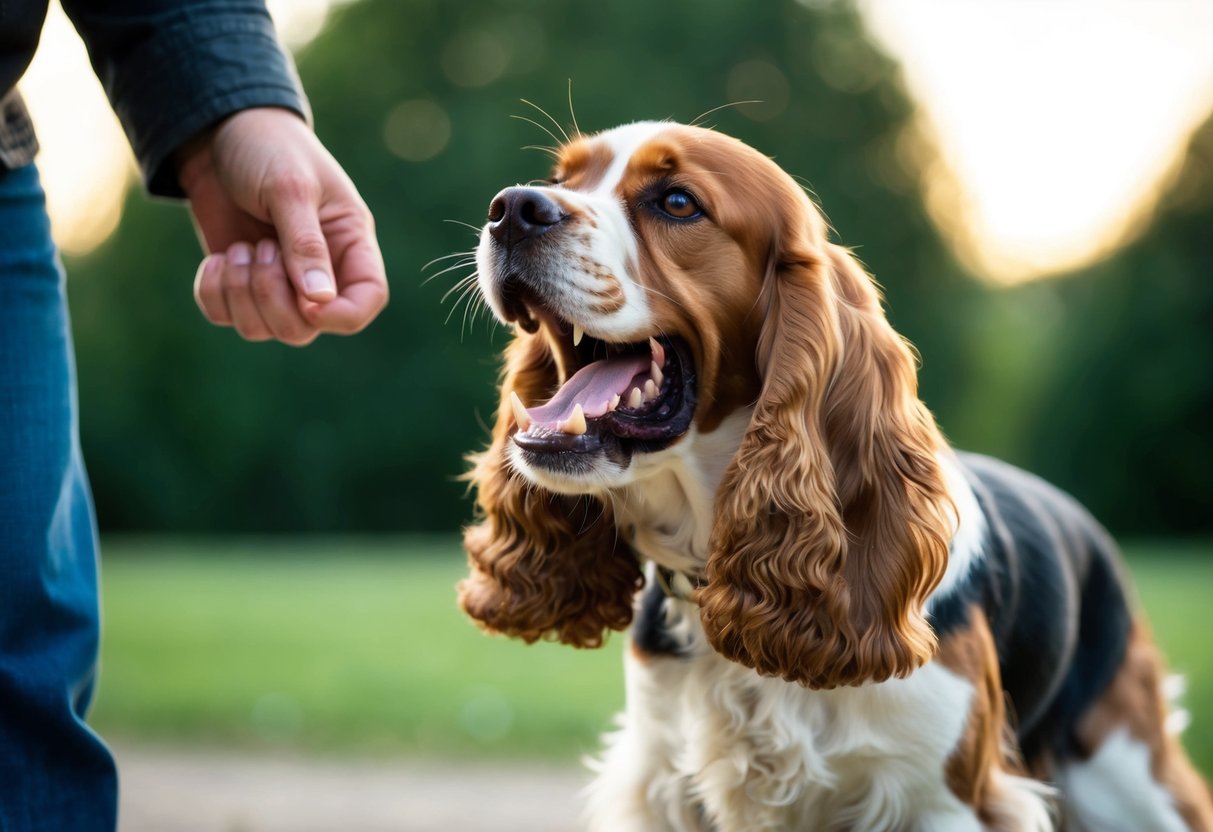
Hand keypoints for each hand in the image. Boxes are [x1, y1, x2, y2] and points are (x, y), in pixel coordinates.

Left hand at [179, 108, 387, 344]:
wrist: (217, 131)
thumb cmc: (268, 149)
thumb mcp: (291, 189)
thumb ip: (305, 245)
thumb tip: (319, 301)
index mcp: (349, 244)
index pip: (365, 302)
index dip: (341, 315)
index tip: (307, 300)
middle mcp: (318, 271)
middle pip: (306, 328)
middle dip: (273, 297)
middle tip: (260, 246)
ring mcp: (277, 281)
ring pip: (264, 329)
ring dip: (241, 293)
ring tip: (241, 248)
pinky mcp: (238, 283)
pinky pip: (225, 317)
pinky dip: (215, 294)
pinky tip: (219, 258)